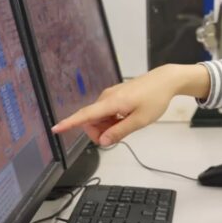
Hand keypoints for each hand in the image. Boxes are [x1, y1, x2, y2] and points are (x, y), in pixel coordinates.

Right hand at [52, 64, 209, 145]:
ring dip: (107, 126)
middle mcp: (107, 97)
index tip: (55, 128)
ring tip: (127, 125)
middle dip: (99, 132)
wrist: (166, 80)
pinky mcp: (116, 95)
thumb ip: (120, 132)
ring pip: (99, 117)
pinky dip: (112, 120)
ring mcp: (111, 95)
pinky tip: (126, 119)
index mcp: (111, 103)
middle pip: (91, 120)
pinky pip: (106, 112)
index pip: (85, 115)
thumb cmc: (155, 99)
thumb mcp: (140, 120)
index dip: (70, 123)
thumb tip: (102, 142)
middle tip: (118, 137)